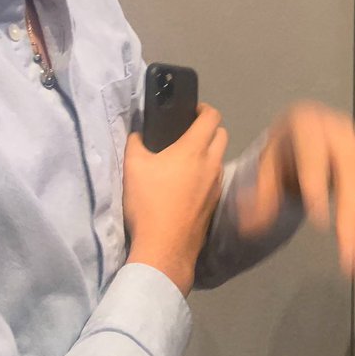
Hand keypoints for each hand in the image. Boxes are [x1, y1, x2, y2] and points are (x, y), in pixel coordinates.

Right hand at [123, 105, 227, 294]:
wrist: (164, 247)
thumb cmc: (148, 202)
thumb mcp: (132, 167)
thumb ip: (136, 142)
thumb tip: (138, 133)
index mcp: (194, 149)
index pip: (212, 116)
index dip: (203, 108)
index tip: (191, 111)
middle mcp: (212, 163)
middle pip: (222, 134)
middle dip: (209, 128)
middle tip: (188, 133)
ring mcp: (217, 185)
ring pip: (220, 158)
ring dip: (209, 153)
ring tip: (186, 160)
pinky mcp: (215, 204)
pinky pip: (216, 179)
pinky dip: (207, 174)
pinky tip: (188, 185)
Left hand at [236, 102, 354, 281]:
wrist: (309, 134)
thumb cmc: (284, 151)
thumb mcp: (265, 166)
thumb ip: (258, 196)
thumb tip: (248, 225)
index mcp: (311, 128)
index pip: (314, 156)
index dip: (317, 185)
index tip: (319, 224)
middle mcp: (346, 138)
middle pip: (353, 177)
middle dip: (353, 219)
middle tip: (347, 259)